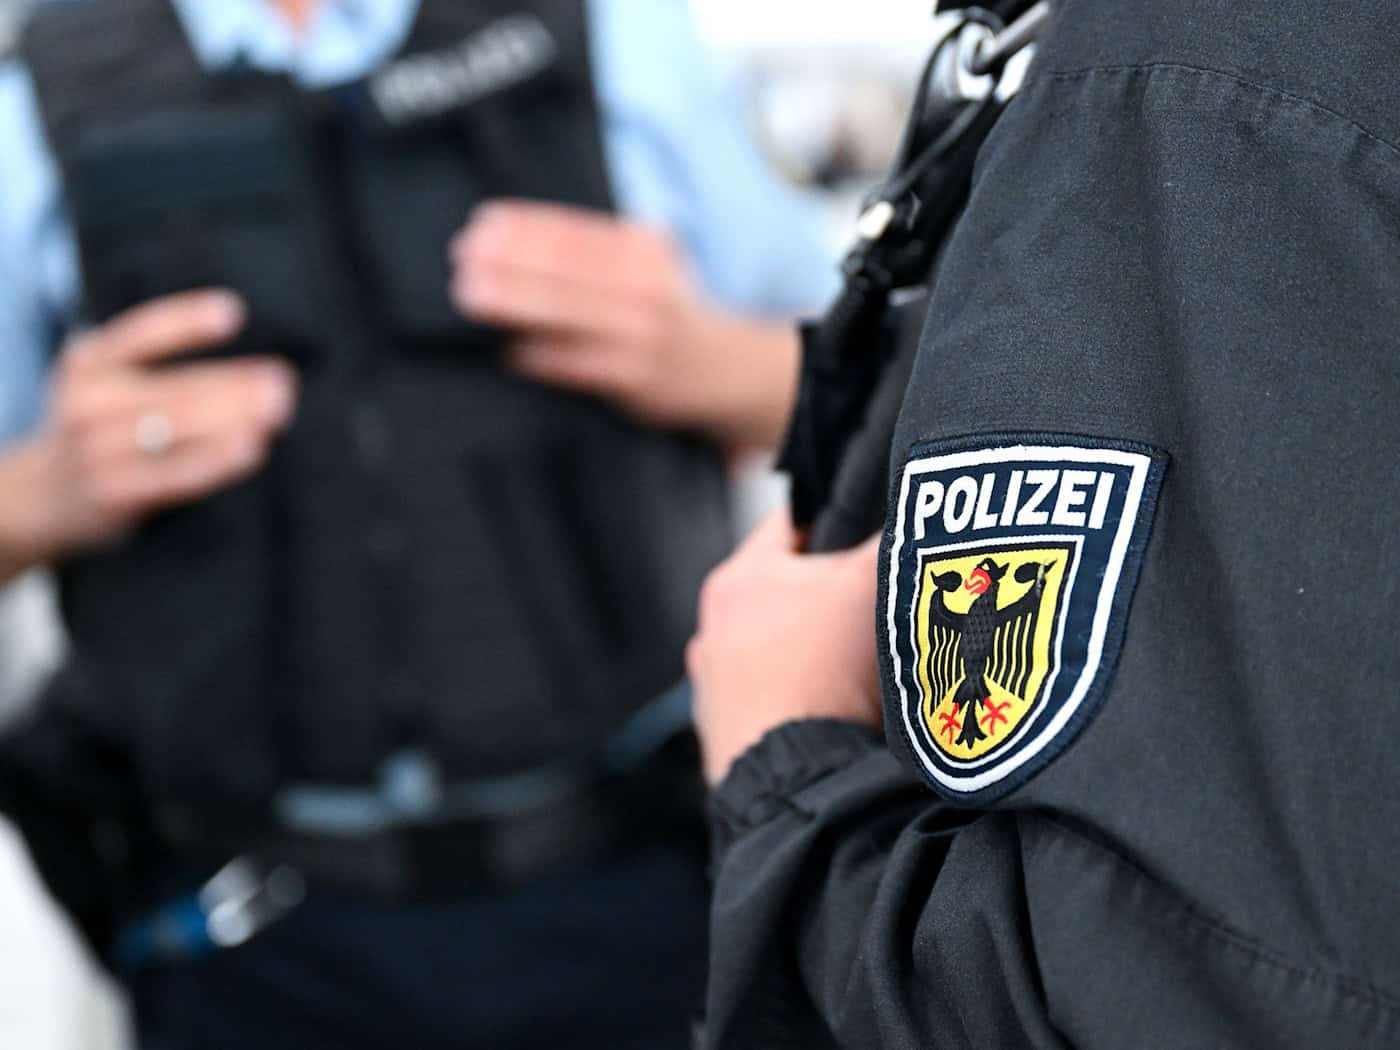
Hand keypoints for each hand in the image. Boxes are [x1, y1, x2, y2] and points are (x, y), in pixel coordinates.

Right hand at [17, 290, 296, 562]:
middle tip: (281, 380)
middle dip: (234, 383)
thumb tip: (247, 367)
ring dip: (235, 417)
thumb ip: (154, 365)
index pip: (141, 332)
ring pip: (179, 427)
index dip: (186, 320)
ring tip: (278, 408)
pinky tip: (252, 447)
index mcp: (89, 360)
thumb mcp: (108, 381)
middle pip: (174, 386)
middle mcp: (87, 400)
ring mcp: (97, 448)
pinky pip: (178, 472)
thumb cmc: (99, 429)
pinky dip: (218, 458)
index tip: (232, 312)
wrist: (44, 495)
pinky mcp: (114, 490)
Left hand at [449, 200, 799, 451]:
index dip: (523, 226)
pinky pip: (573, 364)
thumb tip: (509, 244)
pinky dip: (537, 355)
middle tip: (463, 257)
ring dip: (512, 302)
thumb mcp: (645, 266)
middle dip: (507, 261)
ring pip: (564, 312)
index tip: (482, 224)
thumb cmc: (667, 315)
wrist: (726, 370)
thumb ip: (592, 253)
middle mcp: (646, 286)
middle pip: (564, 267)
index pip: (573, 230)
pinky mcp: (634, 378)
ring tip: (470, 294)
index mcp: (644, 250)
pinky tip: (508, 349)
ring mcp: (641, 333)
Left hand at [688, 510, 882, 785]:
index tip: (875, 536)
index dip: (840, 524)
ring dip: (823, 656)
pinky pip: (780, 704)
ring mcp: (715, 691)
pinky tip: (845, 714)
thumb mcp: (871, 584)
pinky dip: (811, 703)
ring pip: (784, 653)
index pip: (793, 524)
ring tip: (870, 668)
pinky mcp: (731, 740)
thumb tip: (917, 523)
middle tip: (882, 605)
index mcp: (736, 580)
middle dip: (835, 597)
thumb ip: (893, 541)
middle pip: (789, 593)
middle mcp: (712, 632)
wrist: (798, 780)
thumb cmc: (824, 671)